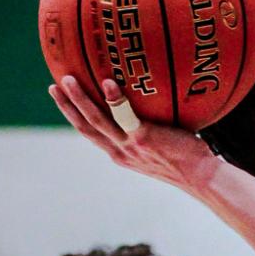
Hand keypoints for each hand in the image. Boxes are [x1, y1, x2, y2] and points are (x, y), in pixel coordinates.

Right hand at [49, 76, 215, 190]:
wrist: (201, 175)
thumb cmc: (188, 158)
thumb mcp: (162, 146)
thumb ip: (152, 130)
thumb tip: (156, 104)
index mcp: (121, 154)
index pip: (92, 135)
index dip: (75, 118)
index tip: (63, 101)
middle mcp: (120, 152)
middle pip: (85, 128)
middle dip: (67, 108)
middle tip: (53, 86)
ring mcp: (130, 146)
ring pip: (95, 121)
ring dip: (78, 101)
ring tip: (67, 80)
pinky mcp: (142, 139)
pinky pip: (124, 116)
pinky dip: (113, 100)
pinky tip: (107, 82)